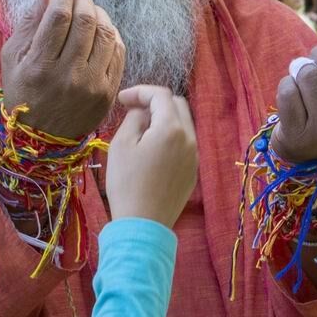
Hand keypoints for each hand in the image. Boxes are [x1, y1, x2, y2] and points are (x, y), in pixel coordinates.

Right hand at [1, 0, 125, 139]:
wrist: (41, 140)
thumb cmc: (22, 94)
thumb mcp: (12, 59)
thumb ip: (29, 22)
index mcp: (39, 66)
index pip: (58, 16)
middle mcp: (68, 76)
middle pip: (85, 21)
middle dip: (82, 0)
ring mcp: (92, 85)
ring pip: (106, 33)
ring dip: (99, 14)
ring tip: (89, 11)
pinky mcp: (108, 92)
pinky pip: (118, 52)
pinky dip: (112, 34)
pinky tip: (101, 31)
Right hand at [106, 86, 197, 227]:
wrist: (143, 225)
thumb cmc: (127, 183)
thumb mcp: (122, 145)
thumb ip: (134, 118)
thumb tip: (143, 112)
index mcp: (172, 128)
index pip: (161, 95)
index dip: (140, 91)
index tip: (121, 100)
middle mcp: (190, 139)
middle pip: (178, 105)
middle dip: (155, 102)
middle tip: (132, 110)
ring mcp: (195, 156)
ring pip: (183, 125)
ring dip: (164, 119)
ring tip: (141, 130)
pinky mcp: (193, 172)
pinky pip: (185, 144)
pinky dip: (170, 137)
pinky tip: (153, 150)